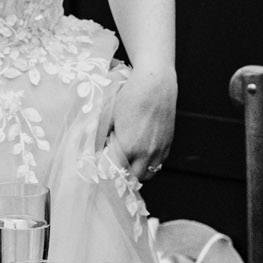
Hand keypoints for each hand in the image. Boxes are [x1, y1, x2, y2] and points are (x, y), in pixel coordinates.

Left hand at [112, 65, 178, 181]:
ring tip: (128, 160)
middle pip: (132, 178)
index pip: (114, 171)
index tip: (101, 164)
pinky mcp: (168, 144)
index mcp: (128, 147)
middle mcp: (145, 153)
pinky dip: (149, 163)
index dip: (106, 169)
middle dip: (122, 174)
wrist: (155, 84)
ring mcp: (159, 150)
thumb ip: (101, 136)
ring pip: (148, 174)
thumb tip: (94, 150)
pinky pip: (158, 164)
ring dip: (137, 171)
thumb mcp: (109, 116)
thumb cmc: (130, 97)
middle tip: (114, 163)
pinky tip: (141, 152)